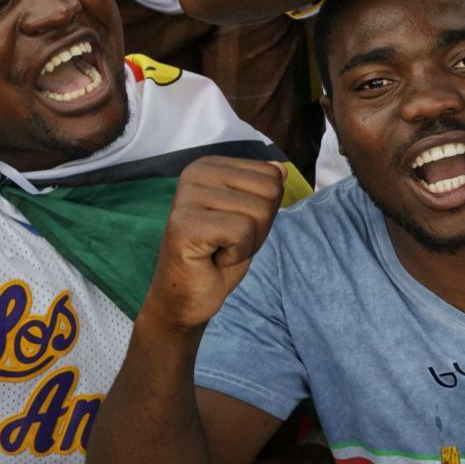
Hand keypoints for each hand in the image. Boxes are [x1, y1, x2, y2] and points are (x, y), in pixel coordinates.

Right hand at [143, 157, 287, 330]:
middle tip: (227, 242)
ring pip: (258, 213)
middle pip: (269, 191)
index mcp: (208, 166)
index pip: (271, 175)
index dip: (264, 212)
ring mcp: (187, 196)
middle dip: (258, 227)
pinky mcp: (184, 224)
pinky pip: (242, 232)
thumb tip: (280, 169)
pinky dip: (235, 254)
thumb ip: (262, 192)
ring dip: (246, 243)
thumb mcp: (250, 219)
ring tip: (218, 249)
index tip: (234, 227)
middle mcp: (195, 173)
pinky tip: (211, 258)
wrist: (186, 298)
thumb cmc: (216, 257)